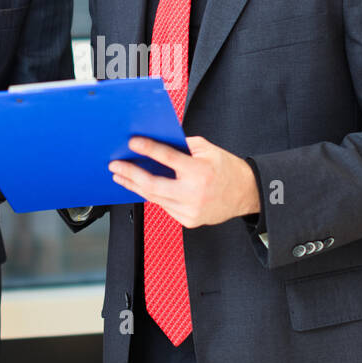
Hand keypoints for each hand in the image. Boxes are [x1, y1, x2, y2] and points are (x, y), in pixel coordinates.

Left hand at [108, 135, 259, 227]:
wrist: (246, 194)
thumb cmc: (226, 169)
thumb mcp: (208, 150)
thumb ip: (183, 146)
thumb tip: (157, 142)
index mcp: (200, 172)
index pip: (168, 158)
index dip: (148, 149)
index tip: (134, 143)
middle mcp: (193, 193)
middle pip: (153, 185)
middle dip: (130, 174)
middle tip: (116, 166)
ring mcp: (190, 210)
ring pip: (155, 198)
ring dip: (135, 186)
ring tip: (122, 177)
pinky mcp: (188, 220)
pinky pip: (164, 206)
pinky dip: (154, 195)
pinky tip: (143, 187)